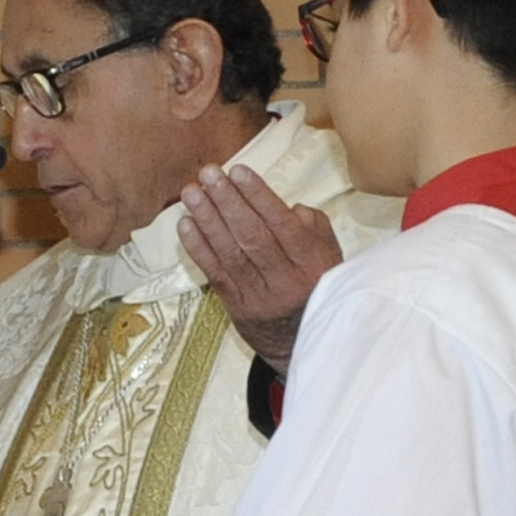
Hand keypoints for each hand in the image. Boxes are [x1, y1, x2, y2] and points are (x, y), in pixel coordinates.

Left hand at [179, 164, 342, 374]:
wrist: (302, 344)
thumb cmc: (316, 289)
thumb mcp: (329, 257)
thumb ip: (313, 227)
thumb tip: (288, 206)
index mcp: (311, 263)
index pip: (282, 224)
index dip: (258, 196)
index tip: (239, 171)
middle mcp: (284, 280)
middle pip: (252, 236)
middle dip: (228, 201)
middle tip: (209, 173)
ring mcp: (258, 295)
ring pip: (230, 253)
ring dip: (207, 219)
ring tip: (192, 192)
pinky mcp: (237, 307)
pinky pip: (215, 274)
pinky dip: (199, 248)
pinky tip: (185, 224)